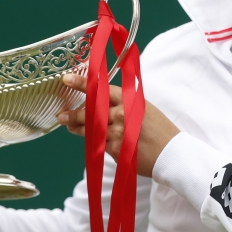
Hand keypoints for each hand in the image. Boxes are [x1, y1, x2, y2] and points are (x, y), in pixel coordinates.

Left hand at [57, 73, 178, 177]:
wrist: (171, 153)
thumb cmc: (159, 130)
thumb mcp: (143, 108)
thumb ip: (124, 103)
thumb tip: (103, 101)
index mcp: (129, 100)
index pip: (101, 89)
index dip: (82, 84)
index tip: (67, 79)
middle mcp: (121, 113)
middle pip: (91, 110)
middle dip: (73, 113)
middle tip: (61, 113)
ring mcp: (117, 131)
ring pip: (90, 128)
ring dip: (76, 126)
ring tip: (66, 124)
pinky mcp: (115, 148)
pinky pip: (98, 143)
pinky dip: (93, 140)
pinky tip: (89, 137)